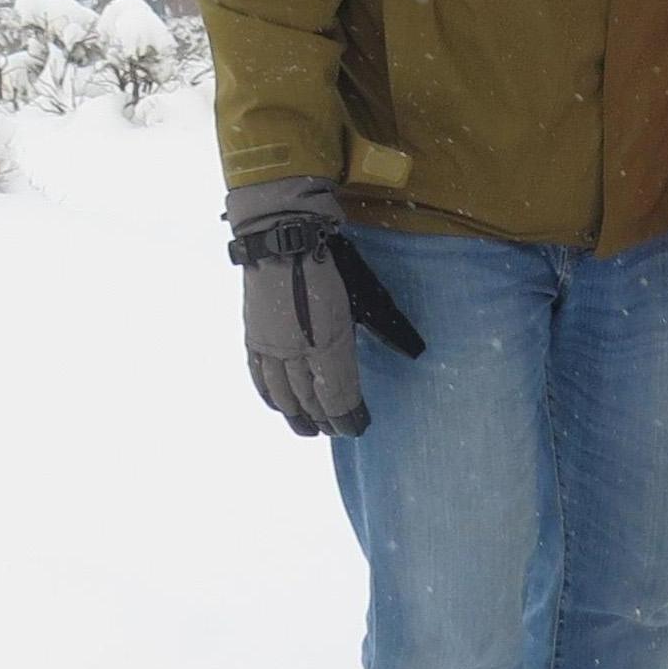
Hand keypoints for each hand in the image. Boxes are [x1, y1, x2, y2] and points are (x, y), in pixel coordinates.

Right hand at [225, 177, 423, 437]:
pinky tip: (278, 405)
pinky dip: (269, 396)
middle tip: (338, 432)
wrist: (281, 237)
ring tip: (309, 430)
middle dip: (326, 419)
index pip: (339, 393)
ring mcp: (271, 346)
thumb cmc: (331, 263)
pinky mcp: (253, 337)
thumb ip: (384, 327)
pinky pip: (259, 376)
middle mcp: (298, 351)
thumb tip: (414, 349)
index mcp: (330, 341)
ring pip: (283, 394)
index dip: (348, 415)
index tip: (359, 427)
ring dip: (297, 416)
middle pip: (311, 399)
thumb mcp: (365, 296)